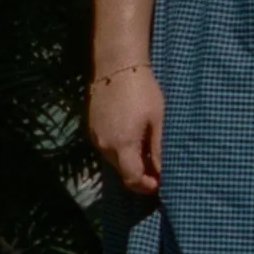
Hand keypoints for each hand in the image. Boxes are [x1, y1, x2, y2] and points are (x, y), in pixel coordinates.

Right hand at [89, 65, 164, 194]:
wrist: (117, 66)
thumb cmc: (143, 91)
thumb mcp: (157, 120)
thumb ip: (158, 150)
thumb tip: (162, 173)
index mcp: (123, 145)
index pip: (132, 179)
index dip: (146, 187)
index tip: (159, 183)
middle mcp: (105, 146)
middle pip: (122, 172)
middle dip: (140, 175)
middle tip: (157, 169)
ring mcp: (95, 137)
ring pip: (114, 161)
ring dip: (129, 162)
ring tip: (146, 151)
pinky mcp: (91, 128)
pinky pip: (107, 148)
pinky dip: (120, 150)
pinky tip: (132, 138)